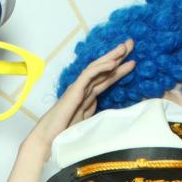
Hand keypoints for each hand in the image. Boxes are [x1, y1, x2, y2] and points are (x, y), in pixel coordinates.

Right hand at [27, 39, 134, 156]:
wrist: (49, 139)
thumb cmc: (63, 134)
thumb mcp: (87, 124)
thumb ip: (96, 115)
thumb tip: (109, 114)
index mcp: (87, 97)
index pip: (105, 80)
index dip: (118, 70)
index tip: (132, 62)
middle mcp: (83, 90)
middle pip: (103, 70)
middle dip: (117, 56)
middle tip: (131, 43)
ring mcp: (78, 89)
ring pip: (97, 68)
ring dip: (111, 57)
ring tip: (124, 47)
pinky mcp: (74, 90)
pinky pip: (89, 75)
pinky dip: (101, 68)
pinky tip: (112, 63)